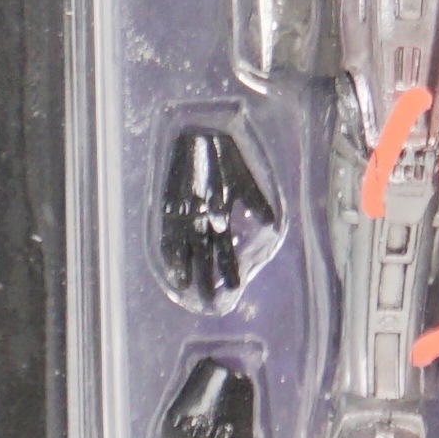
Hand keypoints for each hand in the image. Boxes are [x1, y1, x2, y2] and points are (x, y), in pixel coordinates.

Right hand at [158, 126, 274, 305]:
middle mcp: (201, 220)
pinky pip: (166, 237)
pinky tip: (169, 267)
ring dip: (186, 272)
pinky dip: (168, 255)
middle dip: (207, 281)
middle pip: (203, 259)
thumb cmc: (225, 156)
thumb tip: (272, 224)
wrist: (196, 137)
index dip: (229, 271)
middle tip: (210, 301)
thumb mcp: (246, 179)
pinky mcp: (168, 209)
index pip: (225, 251)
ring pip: (183, 252)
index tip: (234, 288)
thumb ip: (258, 204)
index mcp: (221, 214)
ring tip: (188, 289)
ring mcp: (182, 216)